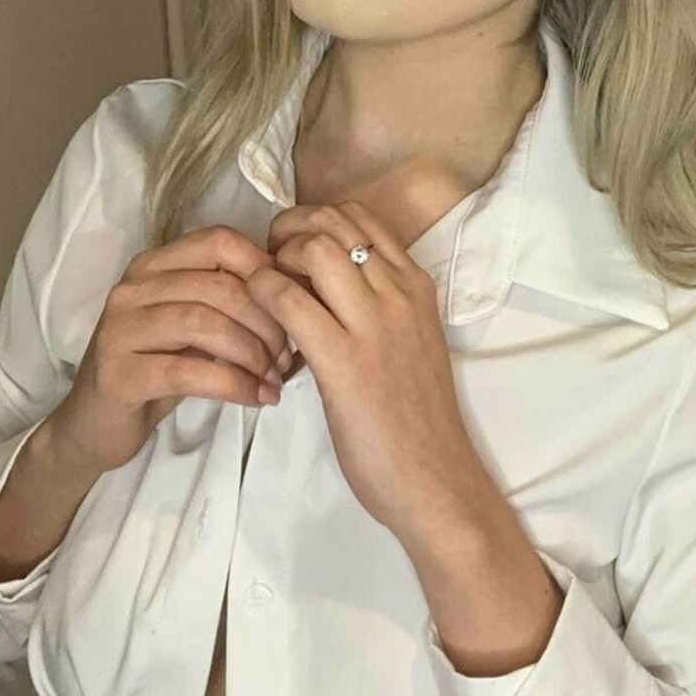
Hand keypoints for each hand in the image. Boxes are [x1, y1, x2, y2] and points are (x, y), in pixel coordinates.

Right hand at [49, 224, 291, 473]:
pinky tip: (255, 398)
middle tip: (287, 357)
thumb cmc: (156, 370)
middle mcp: (133, 286)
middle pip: (220, 285)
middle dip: (267, 322)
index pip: (220, 241)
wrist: (96, 425)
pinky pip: (188, 371)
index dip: (265, 271)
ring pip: (205, 323)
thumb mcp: (194, 328)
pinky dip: (233, 384)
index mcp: (155, 265)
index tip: (291, 308)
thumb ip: (230, 304)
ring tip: (272, 378)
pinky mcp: (118, 373)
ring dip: (252, 354)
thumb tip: (298, 297)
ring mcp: (120, 327)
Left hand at [246, 201, 488, 538]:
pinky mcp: (344, 362)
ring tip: (264, 295)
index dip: (313, 220)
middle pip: (331, 220)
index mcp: (416, 286)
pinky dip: (262, 297)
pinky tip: (259, 324)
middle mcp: (399, 293)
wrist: (436, 479)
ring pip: (312, 250)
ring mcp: (374, 325)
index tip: (292, 250)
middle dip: (286, 229)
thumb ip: (378, 305)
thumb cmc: (417, 419)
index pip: (359, 216)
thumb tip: (323, 284)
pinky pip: (289, 302)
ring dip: (274, 261)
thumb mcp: (411, 341)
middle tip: (267, 262)